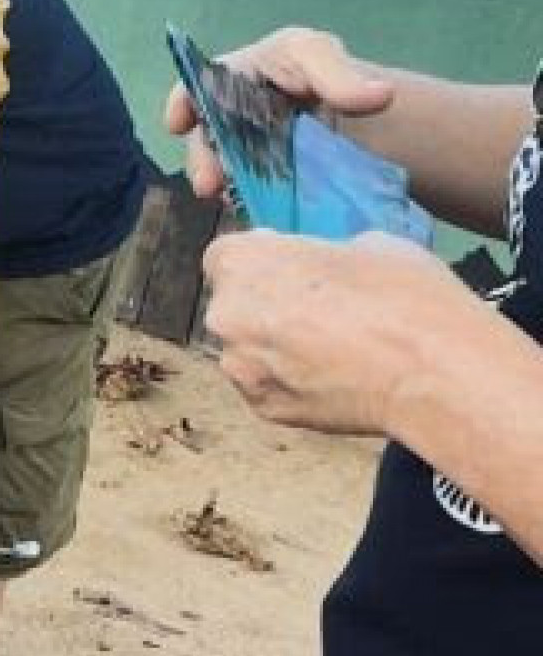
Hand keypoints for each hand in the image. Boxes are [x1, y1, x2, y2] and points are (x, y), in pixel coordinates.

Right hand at [167, 27, 396, 201]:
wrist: (361, 124)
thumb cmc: (328, 75)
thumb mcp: (326, 59)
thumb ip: (341, 76)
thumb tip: (379, 96)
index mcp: (236, 79)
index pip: (198, 87)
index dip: (183, 104)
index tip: (178, 124)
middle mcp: (231, 119)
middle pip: (206, 139)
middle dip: (202, 161)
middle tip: (208, 185)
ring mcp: (245, 155)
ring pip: (224, 172)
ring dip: (223, 187)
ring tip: (233, 202)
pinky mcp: (262, 186)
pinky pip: (248, 196)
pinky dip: (250, 204)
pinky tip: (260, 213)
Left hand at [202, 228, 466, 440]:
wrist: (430, 372)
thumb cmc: (403, 294)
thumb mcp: (366, 244)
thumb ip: (322, 255)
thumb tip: (322, 268)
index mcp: (242, 264)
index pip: (226, 257)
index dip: (262, 262)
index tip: (292, 270)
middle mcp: (226, 316)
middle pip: (235, 305)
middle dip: (266, 306)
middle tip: (319, 311)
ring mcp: (241, 369)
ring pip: (249, 350)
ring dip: (276, 347)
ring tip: (331, 350)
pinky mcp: (264, 410)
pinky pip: (268, 387)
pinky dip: (291, 382)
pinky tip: (333, 378)